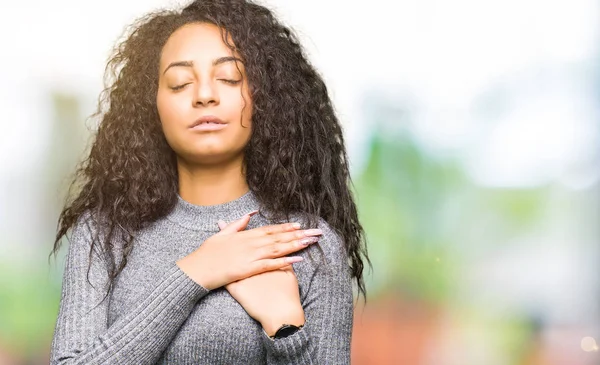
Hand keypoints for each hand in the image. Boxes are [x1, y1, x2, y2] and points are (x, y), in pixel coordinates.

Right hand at [176, 211, 321, 289]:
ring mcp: (250, 256)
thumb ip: (236, 224)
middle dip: (298, 235)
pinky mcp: (249, 269)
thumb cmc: (207, 254)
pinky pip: (270, 265)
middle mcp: (250, 243)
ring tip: (311, 242)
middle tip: (315, 232)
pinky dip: (284, 262)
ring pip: (278, 249)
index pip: (270, 229)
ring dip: (296, 245)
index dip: (286, 227)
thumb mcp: (221, 234)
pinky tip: (298, 260)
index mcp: (245, 235)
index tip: (299, 225)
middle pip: (279, 237)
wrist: (196, 270)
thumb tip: (249, 214)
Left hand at [218, 220, 306, 335]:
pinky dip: (219, 265)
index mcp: (264, 259)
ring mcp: (244, 275)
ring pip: (232, 259)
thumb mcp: (288, 275)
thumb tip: (288, 253)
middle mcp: (252, 263)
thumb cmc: (285, 295)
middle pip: (242, 246)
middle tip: (219, 222)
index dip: (251, 229)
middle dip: (232, 234)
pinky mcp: (237, 288)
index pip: (259, 239)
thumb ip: (285, 262)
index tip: (245, 217)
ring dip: (223, 247)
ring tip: (214, 234)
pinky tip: (210, 260)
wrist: (279, 313)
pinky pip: (226, 275)